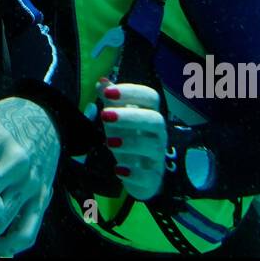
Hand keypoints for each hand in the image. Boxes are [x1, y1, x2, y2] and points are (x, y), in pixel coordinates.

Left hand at [98, 78, 167, 200]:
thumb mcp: (116, 119)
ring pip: (153, 147)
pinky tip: (119, 169)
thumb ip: (111, 102)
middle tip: (104, 116)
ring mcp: (157, 157)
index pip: (151, 97)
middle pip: (155, 120)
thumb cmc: (128, 139)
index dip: (131, 92)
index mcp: (150, 114)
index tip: (107, 93)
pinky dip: (134, 173)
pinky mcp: (153, 178)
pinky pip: (149, 176)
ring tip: (109, 142)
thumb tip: (101, 82)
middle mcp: (158, 134)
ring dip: (130, 142)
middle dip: (130, 116)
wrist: (137, 174)